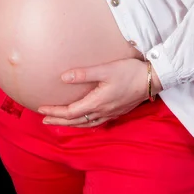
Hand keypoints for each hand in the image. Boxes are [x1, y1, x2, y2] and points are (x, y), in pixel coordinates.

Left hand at [37, 58, 162, 127]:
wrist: (152, 79)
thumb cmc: (130, 72)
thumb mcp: (105, 69)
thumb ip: (84, 74)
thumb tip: (63, 78)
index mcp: (97, 102)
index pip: (70, 112)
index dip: (55, 111)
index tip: (41, 109)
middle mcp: (103, 111)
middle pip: (76, 121)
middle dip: (59, 120)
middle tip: (44, 120)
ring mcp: (111, 113)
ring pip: (86, 123)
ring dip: (70, 124)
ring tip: (59, 122)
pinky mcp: (117, 111)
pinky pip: (96, 122)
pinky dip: (85, 123)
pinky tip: (84, 120)